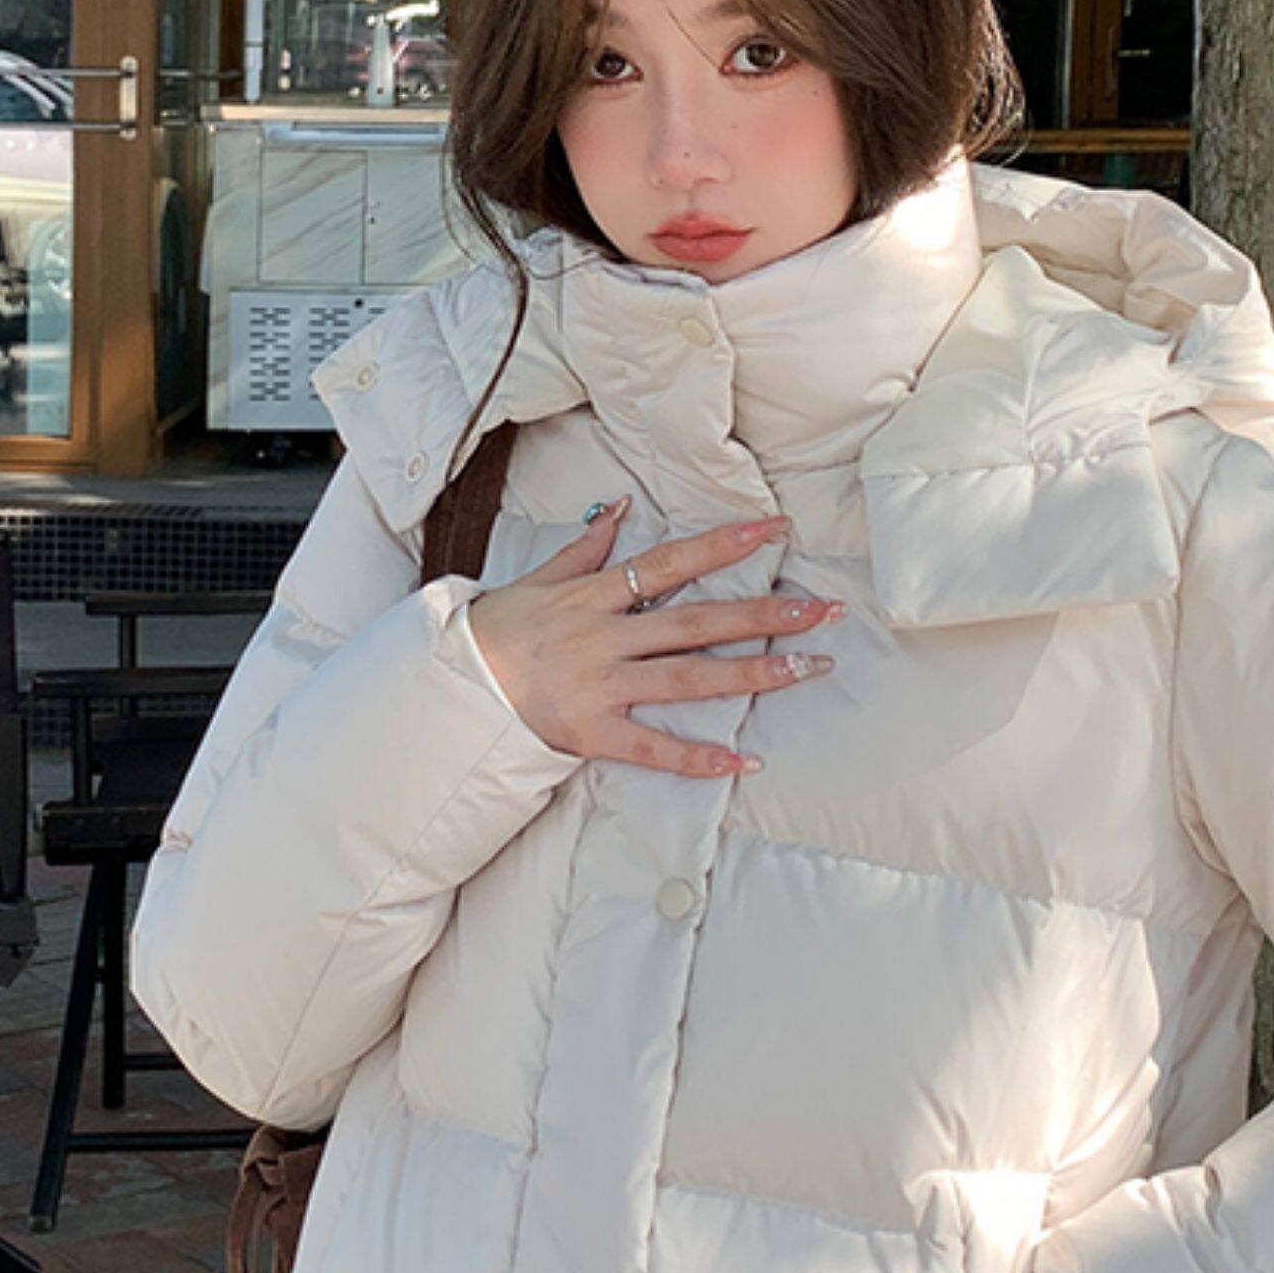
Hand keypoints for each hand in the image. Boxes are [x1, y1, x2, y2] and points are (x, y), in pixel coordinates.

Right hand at [467, 503, 837, 777]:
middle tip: (822, 611)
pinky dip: (697, 757)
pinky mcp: (594, 733)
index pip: (670, 564)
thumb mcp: (537, 579)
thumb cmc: (494, 631)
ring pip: (688, 679)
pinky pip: (653, 747)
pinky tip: (742, 762)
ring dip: (751, 675)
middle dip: (764, 615)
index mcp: (594, 596)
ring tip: (806, 668)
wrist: (451, 688)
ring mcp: (602, 686)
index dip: (724, 545)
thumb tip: (617, 510)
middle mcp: (606, 638)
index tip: (776, 529)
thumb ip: (584, 548)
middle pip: (697, 622)